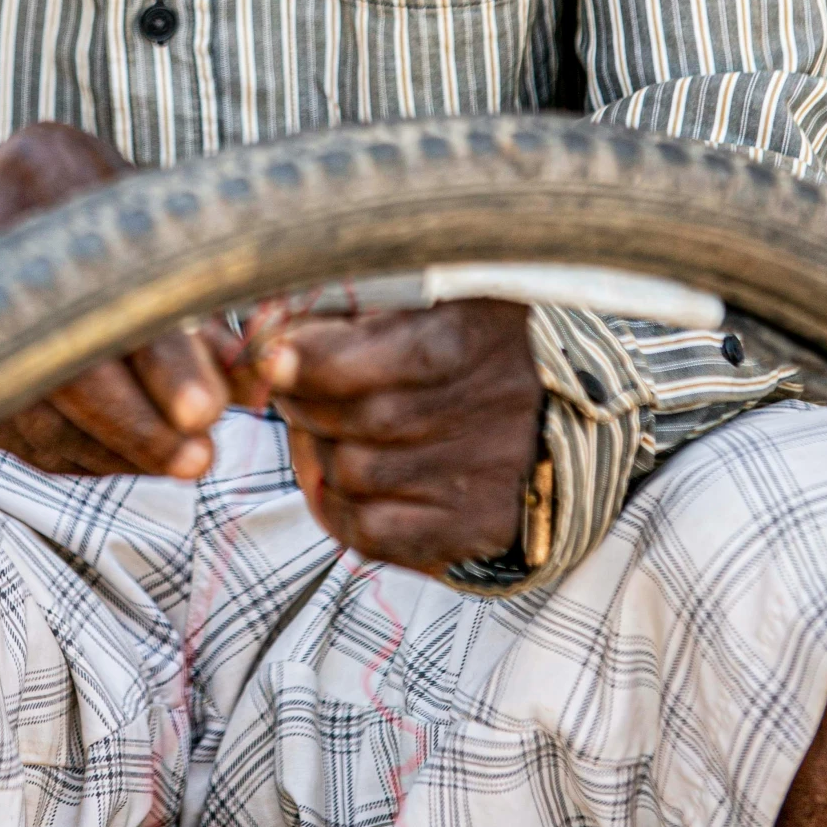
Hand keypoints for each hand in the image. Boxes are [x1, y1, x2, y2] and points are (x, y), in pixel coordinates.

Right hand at [0, 122, 263, 478]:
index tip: (208, 407)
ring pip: (36, 403)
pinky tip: (133, 454)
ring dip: (115, 445)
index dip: (158, 351)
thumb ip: (193, 278)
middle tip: (198, 455)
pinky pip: (17, 427)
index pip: (108, 275)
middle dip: (134, 417)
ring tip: (182, 460)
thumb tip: (251, 370)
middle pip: (58, 348)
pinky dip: (81, 449)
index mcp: (43, 165)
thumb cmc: (92, 201)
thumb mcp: (142, 210)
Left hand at [262, 300, 543, 573]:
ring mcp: (485, 474)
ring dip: (316, 451)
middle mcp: (488, 407)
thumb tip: (268, 324)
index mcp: (475, 333)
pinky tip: (330, 480)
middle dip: (306, 401)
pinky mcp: (476, 527)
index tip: (272, 354)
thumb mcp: (429, 293)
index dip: (316, 359)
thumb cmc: (470, 337)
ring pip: (355, 474)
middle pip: (360, 417)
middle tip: (292, 386)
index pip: (382, 356)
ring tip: (319, 426)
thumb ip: (352, 302)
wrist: (558, 407)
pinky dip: (335, 508)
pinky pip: (374, 532)